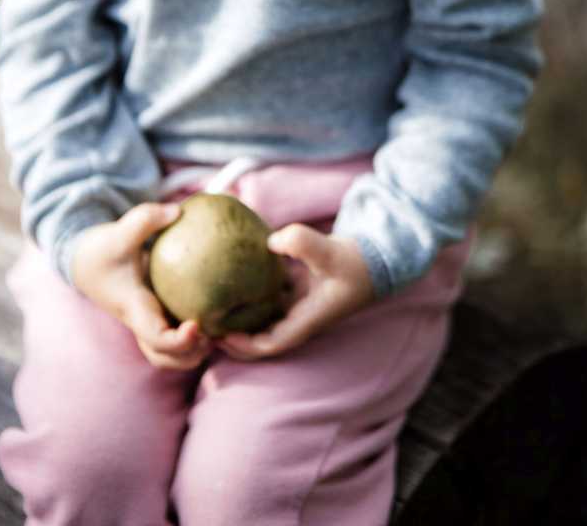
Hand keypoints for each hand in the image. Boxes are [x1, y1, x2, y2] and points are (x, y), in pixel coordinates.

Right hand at [72, 202, 212, 369]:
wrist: (85, 262)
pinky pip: (176, 336)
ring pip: (170, 354)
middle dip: (191, 354)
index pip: (155, 339)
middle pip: (165, 359)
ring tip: (219, 328)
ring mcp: (149, 321)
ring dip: (194, 350)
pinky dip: (195, 335)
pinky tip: (218, 312)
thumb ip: (145, 219)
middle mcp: (142, 322)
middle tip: (214, 332)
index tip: (198, 325)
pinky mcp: (157, 314)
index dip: (179, 341)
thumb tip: (178, 211)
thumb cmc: (102, 249)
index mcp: (134, 309)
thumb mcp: (119, 231)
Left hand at [217, 226, 374, 360]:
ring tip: (215, 303)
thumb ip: (301, 243)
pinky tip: (235, 273)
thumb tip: (270, 240)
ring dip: (242, 315)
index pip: (271, 344)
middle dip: (235, 337)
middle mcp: (301, 315)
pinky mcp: (300, 287)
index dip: (245, 346)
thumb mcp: (330, 252)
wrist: (379, 256)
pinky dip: (254, 291)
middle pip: (262, 337)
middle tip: (207, 325)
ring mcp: (300, 303)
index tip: (221, 337)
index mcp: (307, 318)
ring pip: (265, 316)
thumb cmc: (357, 262)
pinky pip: (271, 295)